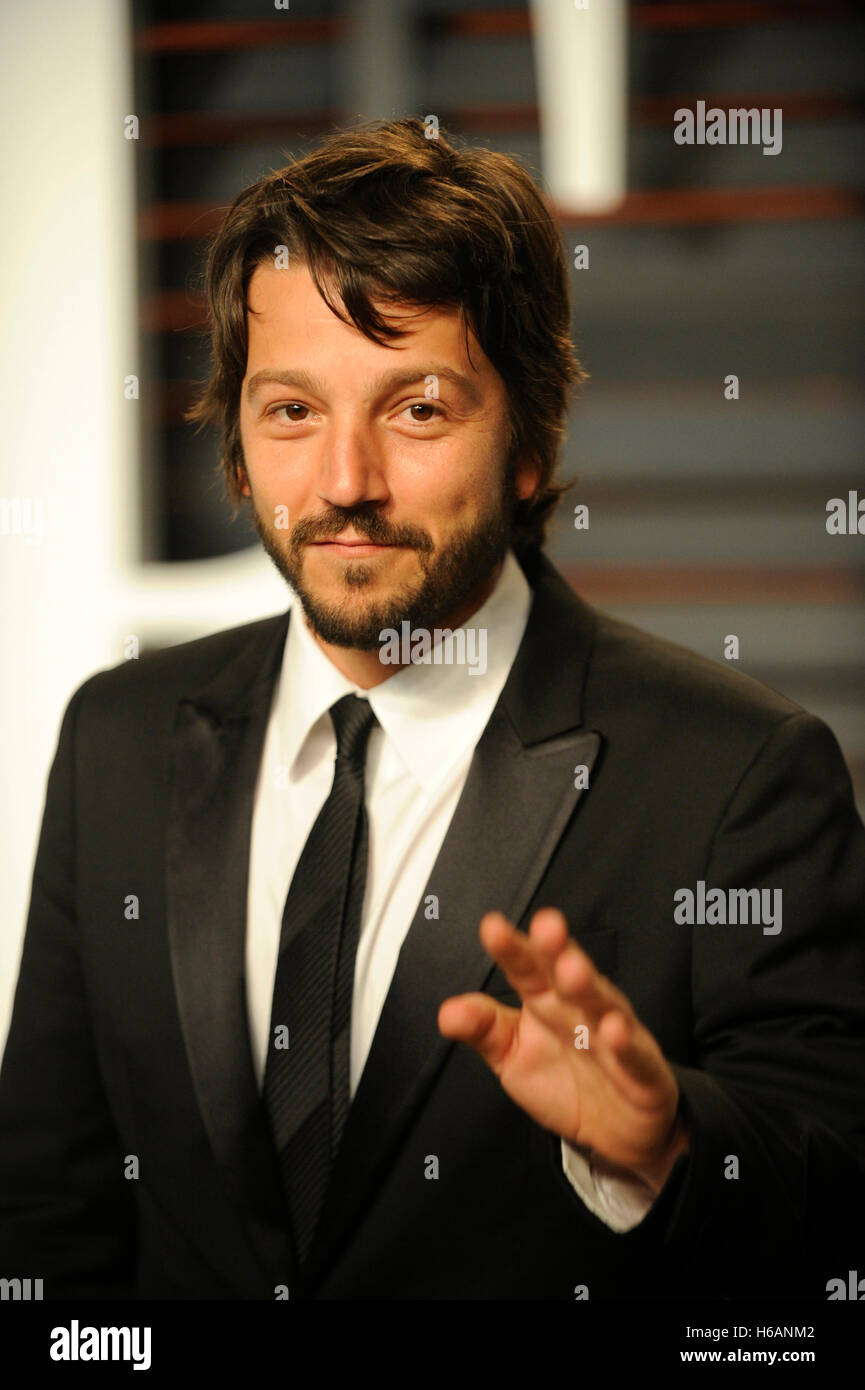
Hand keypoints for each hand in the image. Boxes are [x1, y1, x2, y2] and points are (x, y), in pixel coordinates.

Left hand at [437, 908, 688, 1189]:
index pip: (527, 969)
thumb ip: (483, 1030)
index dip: (512, 949)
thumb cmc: (563, 1082)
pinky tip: (615, 1030)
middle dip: (557, 950)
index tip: (492, 928)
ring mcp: (614, 1035)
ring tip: (572, 970)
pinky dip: (626, 1043)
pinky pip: (634, 1054)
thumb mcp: (513, 1057)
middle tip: (546, 927)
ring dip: (589, 986)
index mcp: (547, 1000)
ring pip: (602, 1004)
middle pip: (567, 975)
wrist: (616, 1131)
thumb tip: (447, 1012)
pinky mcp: (642, 1069)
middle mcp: (580, 1009)